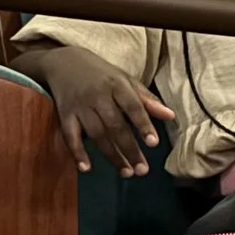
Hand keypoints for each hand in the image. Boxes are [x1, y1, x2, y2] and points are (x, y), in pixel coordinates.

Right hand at [34, 45, 174, 174]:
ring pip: (97, 134)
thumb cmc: (102, 75)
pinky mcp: (64, 114)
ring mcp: (80, 106)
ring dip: (111, 155)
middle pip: (115, 126)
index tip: (154, 143)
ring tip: (127, 172)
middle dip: (130, 149)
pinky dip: (77, 153)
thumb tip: (171, 116)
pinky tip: (86, 169)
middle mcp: (98, 96)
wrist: (63, 61)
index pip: (133, 107)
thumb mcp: (126, 81)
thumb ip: (147, 100)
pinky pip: (70, 136)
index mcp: (117, 85)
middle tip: (143, 170)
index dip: (143, 125)